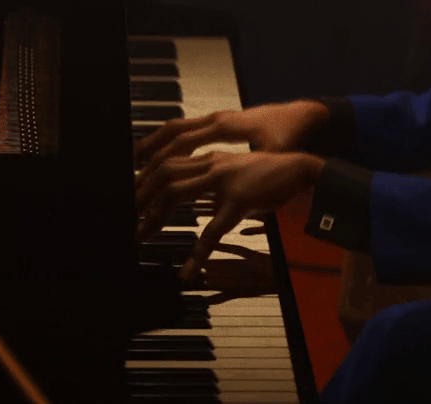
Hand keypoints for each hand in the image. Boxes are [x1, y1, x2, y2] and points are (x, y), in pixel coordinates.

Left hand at [134, 151, 324, 283]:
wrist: (300, 169)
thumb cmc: (268, 175)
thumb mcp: (234, 172)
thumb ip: (211, 178)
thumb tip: (189, 192)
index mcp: (209, 159)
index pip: (166, 163)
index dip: (145, 180)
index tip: (134, 198)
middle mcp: (211, 165)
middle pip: (164, 175)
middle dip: (141, 197)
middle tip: (130, 218)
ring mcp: (224, 182)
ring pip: (176, 195)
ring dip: (155, 218)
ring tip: (143, 236)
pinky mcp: (239, 201)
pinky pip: (212, 231)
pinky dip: (196, 253)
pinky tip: (188, 271)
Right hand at [135, 101, 326, 183]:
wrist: (303, 116)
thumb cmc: (290, 135)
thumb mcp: (274, 154)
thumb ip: (257, 167)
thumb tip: (247, 190)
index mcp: (225, 127)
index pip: (183, 141)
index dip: (162, 157)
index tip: (146, 173)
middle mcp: (216, 119)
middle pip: (172, 131)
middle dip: (149, 149)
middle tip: (133, 170)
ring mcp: (217, 118)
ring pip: (177, 127)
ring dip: (156, 143)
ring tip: (138, 162)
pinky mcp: (221, 122)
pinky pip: (188, 129)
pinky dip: (171, 141)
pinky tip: (166, 155)